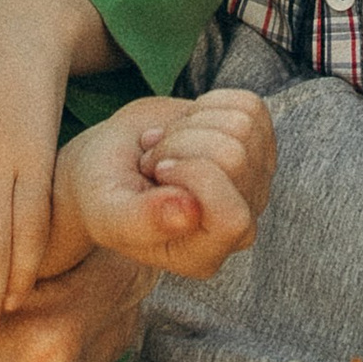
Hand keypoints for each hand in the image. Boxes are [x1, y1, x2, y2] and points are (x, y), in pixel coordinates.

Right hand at [55, 87, 276, 280]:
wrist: (113, 163)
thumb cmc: (104, 194)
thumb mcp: (107, 212)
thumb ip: (142, 220)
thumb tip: (189, 212)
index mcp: (203, 255)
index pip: (232, 218)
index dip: (194, 178)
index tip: (157, 171)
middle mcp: (239, 224)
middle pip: (234, 157)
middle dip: (180, 144)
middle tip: (153, 162)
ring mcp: (254, 183)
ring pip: (243, 126)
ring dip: (190, 126)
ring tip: (166, 148)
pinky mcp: (258, 145)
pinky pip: (249, 106)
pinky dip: (208, 105)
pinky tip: (186, 130)